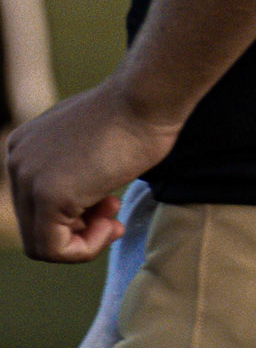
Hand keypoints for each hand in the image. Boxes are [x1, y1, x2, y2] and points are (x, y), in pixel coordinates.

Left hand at [5, 76, 182, 262]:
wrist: (146, 98)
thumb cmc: (136, 117)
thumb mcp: (90, 144)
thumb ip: (73, 170)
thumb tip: (79, 204)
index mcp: (25, 146)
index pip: (36, 205)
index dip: (75, 217)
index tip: (109, 207)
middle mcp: (17, 161)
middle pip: (36, 226)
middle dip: (78, 230)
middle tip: (114, 218)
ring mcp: (28, 178)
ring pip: (42, 244)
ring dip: (85, 241)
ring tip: (115, 222)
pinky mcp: (47, 195)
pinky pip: (55, 249)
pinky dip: (86, 248)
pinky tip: (112, 227)